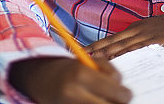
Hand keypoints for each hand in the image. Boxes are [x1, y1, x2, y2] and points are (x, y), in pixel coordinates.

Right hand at [9, 57, 130, 103]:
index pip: (118, 94)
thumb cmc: (68, 68)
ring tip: (98, 98)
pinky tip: (91, 102)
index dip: (125, 95)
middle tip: (114, 99)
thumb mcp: (87, 62)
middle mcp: (75, 94)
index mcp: (81, 75)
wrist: (37, 78)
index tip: (124, 93)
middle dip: (117, 103)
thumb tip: (126, 92)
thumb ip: (108, 72)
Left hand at [86, 4, 163, 59]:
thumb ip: (143, 44)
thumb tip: (128, 58)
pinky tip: (118, 61)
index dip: (95, 46)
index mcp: (137, 29)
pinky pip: (141, 49)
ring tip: (90, 61)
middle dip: (93, 50)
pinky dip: (128, 56)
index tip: (80, 52)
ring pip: (122, 46)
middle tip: (76, 57)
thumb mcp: (157, 35)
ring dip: (105, 54)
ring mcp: (149, 34)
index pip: (111, 39)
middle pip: (111, 42)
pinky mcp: (161, 40)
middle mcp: (139, 30)